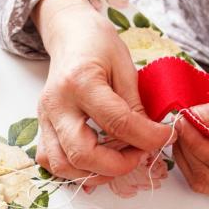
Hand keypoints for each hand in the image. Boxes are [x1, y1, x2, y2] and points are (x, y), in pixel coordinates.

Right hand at [32, 0, 171, 183]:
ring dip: (95, 173)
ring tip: (119, 160)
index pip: (117, 123)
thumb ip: (135, 106)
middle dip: (118, 165)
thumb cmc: (98, 44)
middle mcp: (57, 104)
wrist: (69, 35)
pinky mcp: (42, 125)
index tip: (166, 137)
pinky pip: (50, 160)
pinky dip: (73, 170)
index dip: (148, 137)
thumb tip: (151, 138)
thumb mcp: (125, 67)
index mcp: (80, 82)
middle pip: (82, 154)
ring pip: (61, 165)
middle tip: (140, 155)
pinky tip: (95, 160)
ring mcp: (45, 117)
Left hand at [173, 89, 208, 197]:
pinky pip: (206, 183)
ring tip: (184, 132)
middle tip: (179, 124)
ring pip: (204, 183)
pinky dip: (193, 164)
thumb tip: (195, 117)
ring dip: (187, 158)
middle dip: (188, 149)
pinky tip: (191, 144)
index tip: (183, 122)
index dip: (197, 143)